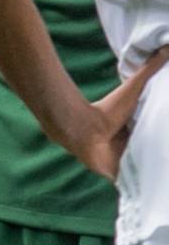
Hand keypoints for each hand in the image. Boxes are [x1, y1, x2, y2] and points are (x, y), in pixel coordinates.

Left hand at [73, 49, 168, 180]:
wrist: (84, 129)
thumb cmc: (109, 109)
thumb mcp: (135, 87)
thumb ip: (151, 68)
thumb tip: (168, 46)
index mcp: (142, 131)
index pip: (161, 137)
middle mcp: (135, 148)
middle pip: (156, 157)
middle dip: (166, 160)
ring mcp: (128, 164)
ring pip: (148, 172)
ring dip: (160, 177)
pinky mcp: (120, 177)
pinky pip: (136, 187)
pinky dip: (145, 191)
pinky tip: (160, 198)